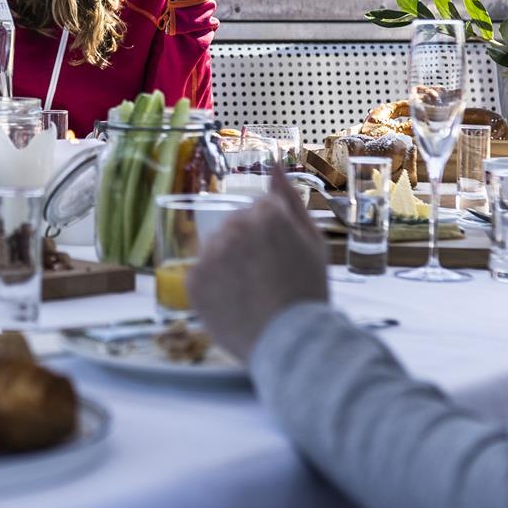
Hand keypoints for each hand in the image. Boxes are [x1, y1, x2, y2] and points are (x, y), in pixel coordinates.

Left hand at [189, 167, 328, 362]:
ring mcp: (211, 254)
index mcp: (266, 214)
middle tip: (269, 277)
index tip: (284, 258)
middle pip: (236, 225)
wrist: (291, 344)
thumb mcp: (313, 242)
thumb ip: (291, 199)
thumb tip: (275, 163)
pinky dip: (214, 285)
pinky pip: (202, 273)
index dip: (275, 235)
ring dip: (229, 262)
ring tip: (252, 291)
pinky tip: (235, 301)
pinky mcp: (194, 281)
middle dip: (249, 244)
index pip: (262, 210)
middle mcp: (234, 228)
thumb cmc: (307, 293)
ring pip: (217, 247)